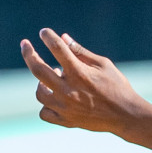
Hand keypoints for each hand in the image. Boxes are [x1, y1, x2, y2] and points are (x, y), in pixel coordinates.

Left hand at [20, 29, 149, 136]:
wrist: (126, 115)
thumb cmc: (117, 86)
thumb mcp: (104, 65)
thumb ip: (81, 52)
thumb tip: (63, 38)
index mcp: (79, 73)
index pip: (58, 49)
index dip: (48, 37)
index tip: (44, 32)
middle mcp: (68, 90)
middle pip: (38, 69)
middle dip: (29, 53)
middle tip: (25, 44)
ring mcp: (65, 107)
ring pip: (40, 93)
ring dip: (41, 83)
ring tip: (51, 79)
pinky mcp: (66, 120)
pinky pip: (45, 113)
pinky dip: (47, 105)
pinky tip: (55, 99)